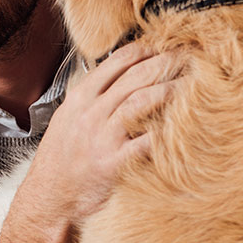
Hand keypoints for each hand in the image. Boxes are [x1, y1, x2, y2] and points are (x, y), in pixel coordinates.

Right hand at [0, 43, 178, 242]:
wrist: (48, 197)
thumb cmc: (61, 160)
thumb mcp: (69, 118)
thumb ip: (93, 98)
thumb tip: (122, 77)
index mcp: (81, 98)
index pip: (117, 62)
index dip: (146, 50)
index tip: (166, 45)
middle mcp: (91, 112)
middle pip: (135, 76)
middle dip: (166, 62)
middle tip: (190, 56)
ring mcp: (102, 137)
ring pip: (142, 101)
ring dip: (170, 89)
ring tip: (194, 84)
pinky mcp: (113, 163)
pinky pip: (146, 142)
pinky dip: (166, 132)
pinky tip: (184, 126)